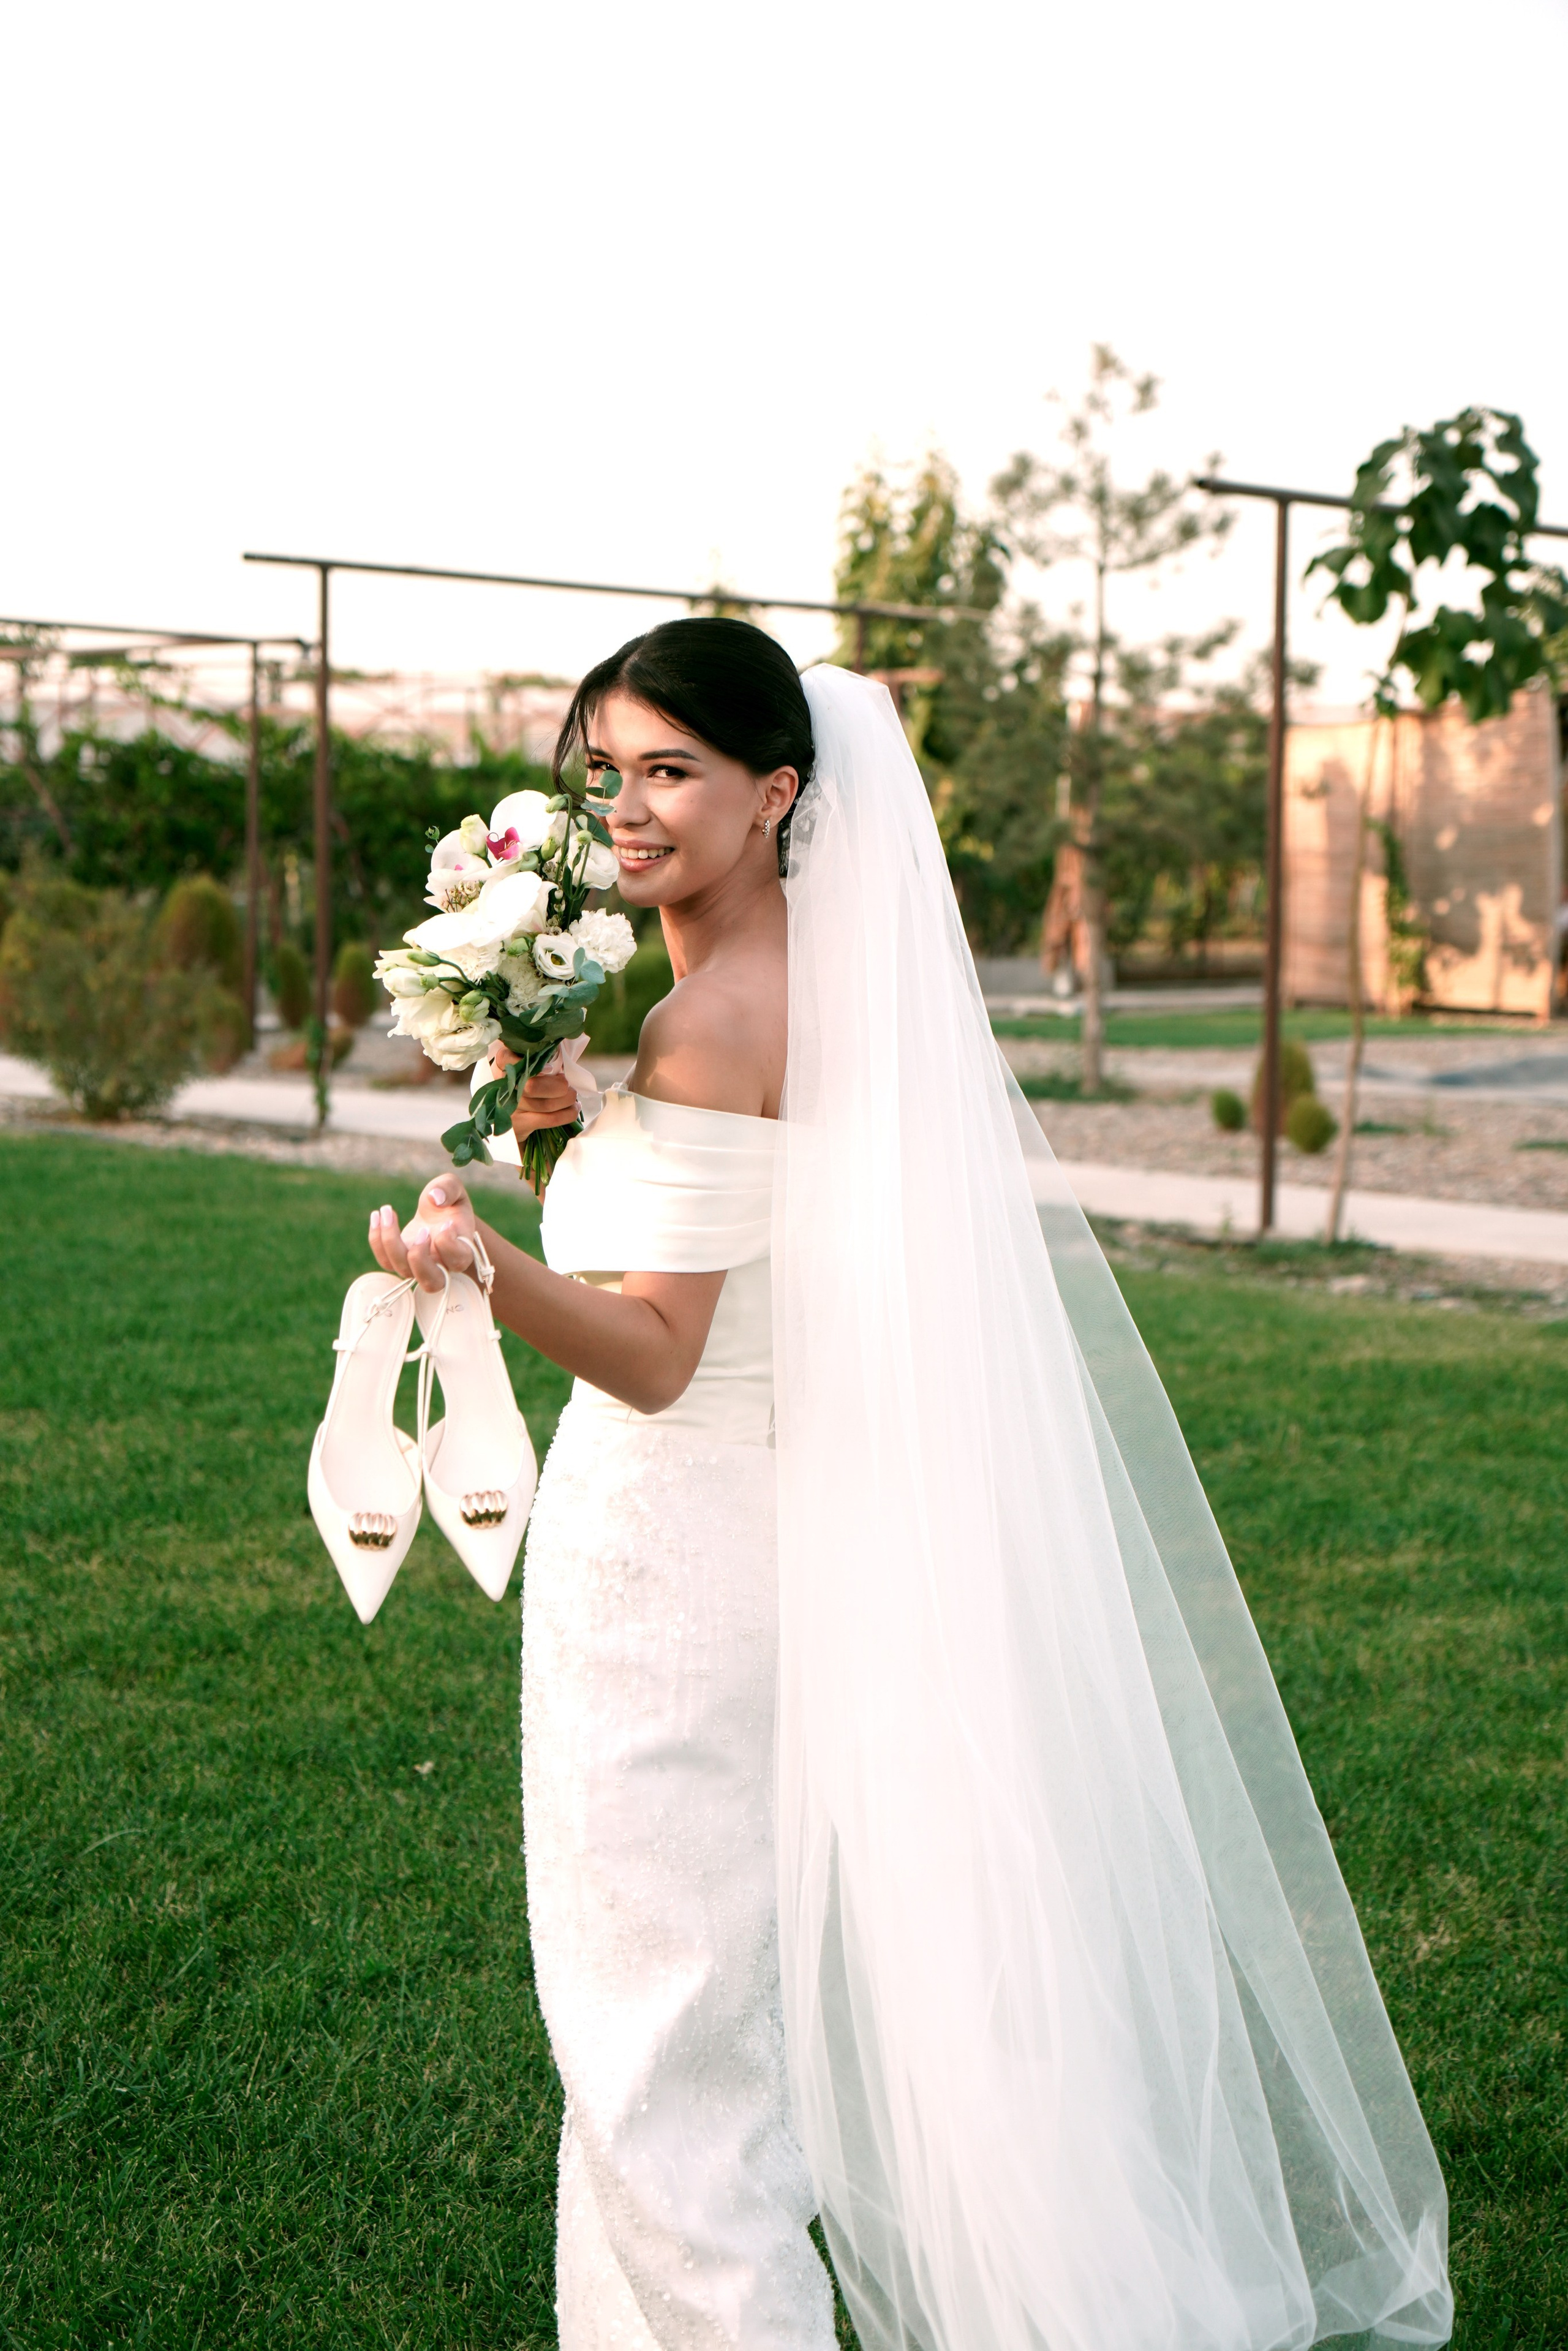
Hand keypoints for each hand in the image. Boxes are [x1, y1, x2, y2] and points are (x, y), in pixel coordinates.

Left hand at [369, 1174, 478, 1292]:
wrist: (440, 1215)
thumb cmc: (450, 1204)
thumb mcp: (454, 1188)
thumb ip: (448, 1188)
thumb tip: (434, 1198)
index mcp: (462, 1250)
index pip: (458, 1260)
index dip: (448, 1243)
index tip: (446, 1222)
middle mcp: (442, 1266)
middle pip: (431, 1282)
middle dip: (419, 1256)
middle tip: (421, 1228)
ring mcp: (419, 1268)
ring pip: (403, 1270)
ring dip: (391, 1241)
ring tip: (387, 1211)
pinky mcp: (400, 1261)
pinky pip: (385, 1261)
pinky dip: (377, 1240)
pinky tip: (377, 1215)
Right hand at [494, 1044, 579, 1144]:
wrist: (512, 1120)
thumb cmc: (524, 1087)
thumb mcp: (525, 1069)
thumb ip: (537, 1063)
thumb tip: (561, 1070)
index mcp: (502, 1067)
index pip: (505, 1058)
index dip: (529, 1063)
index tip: (550, 1069)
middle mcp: (502, 1087)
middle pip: (532, 1086)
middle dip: (558, 1085)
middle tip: (567, 1085)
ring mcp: (509, 1108)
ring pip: (545, 1104)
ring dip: (567, 1099)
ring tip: (572, 1096)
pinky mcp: (519, 1125)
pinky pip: (550, 1119)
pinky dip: (568, 1113)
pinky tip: (573, 1109)